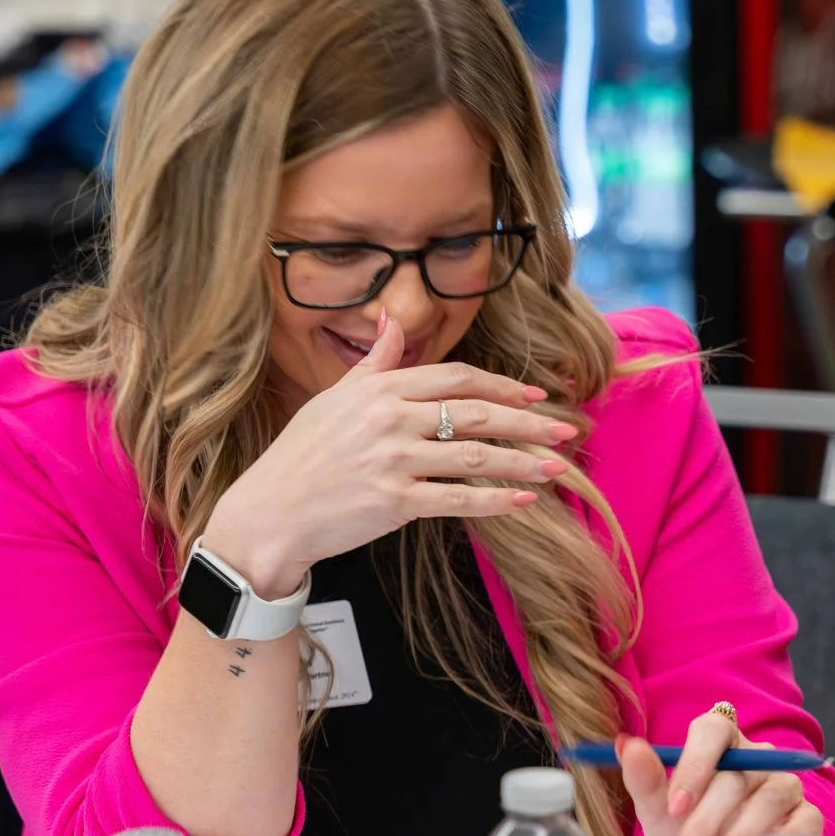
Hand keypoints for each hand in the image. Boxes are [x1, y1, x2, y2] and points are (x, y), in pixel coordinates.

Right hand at [201, 312, 577, 593]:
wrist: (268, 514)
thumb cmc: (301, 457)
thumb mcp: (333, 398)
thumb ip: (373, 362)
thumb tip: (391, 321)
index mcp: (379, 389)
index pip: (456, 377)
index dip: (502, 384)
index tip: (535, 394)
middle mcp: (389, 419)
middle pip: (476, 413)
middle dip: (528, 421)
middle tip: (566, 429)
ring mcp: (392, 461)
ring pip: (475, 456)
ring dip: (523, 462)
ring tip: (558, 467)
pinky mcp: (393, 502)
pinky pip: (457, 499)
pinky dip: (495, 501)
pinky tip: (523, 502)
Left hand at [620, 709, 824, 835]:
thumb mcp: (659, 818)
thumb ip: (644, 781)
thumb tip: (626, 744)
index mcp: (720, 746)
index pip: (714, 729)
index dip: (694, 765)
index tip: (674, 807)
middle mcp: (758, 759)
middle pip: (735, 776)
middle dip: (704, 823)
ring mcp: (787, 786)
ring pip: (768, 800)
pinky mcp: (809, 818)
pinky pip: (798, 826)